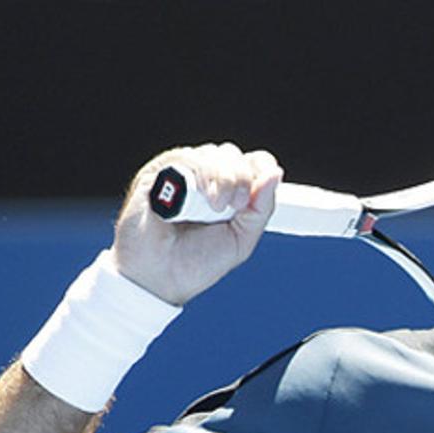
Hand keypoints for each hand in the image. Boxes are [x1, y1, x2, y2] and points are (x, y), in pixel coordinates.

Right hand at [111, 143, 282, 305]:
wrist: (162, 278)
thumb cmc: (197, 262)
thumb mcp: (242, 238)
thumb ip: (261, 208)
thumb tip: (276, 174)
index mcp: (228, 192)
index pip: (252, 162)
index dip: (261, 168)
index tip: (261, 191)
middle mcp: (205, 179)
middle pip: (233, 155)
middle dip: (242, 177)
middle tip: (237, 205)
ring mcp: (182, 174)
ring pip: (213, 153)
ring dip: (225, 177)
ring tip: (217, 207)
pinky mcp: (158, 173)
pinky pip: (188, 158)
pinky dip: (203, 176)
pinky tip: (205, 199)